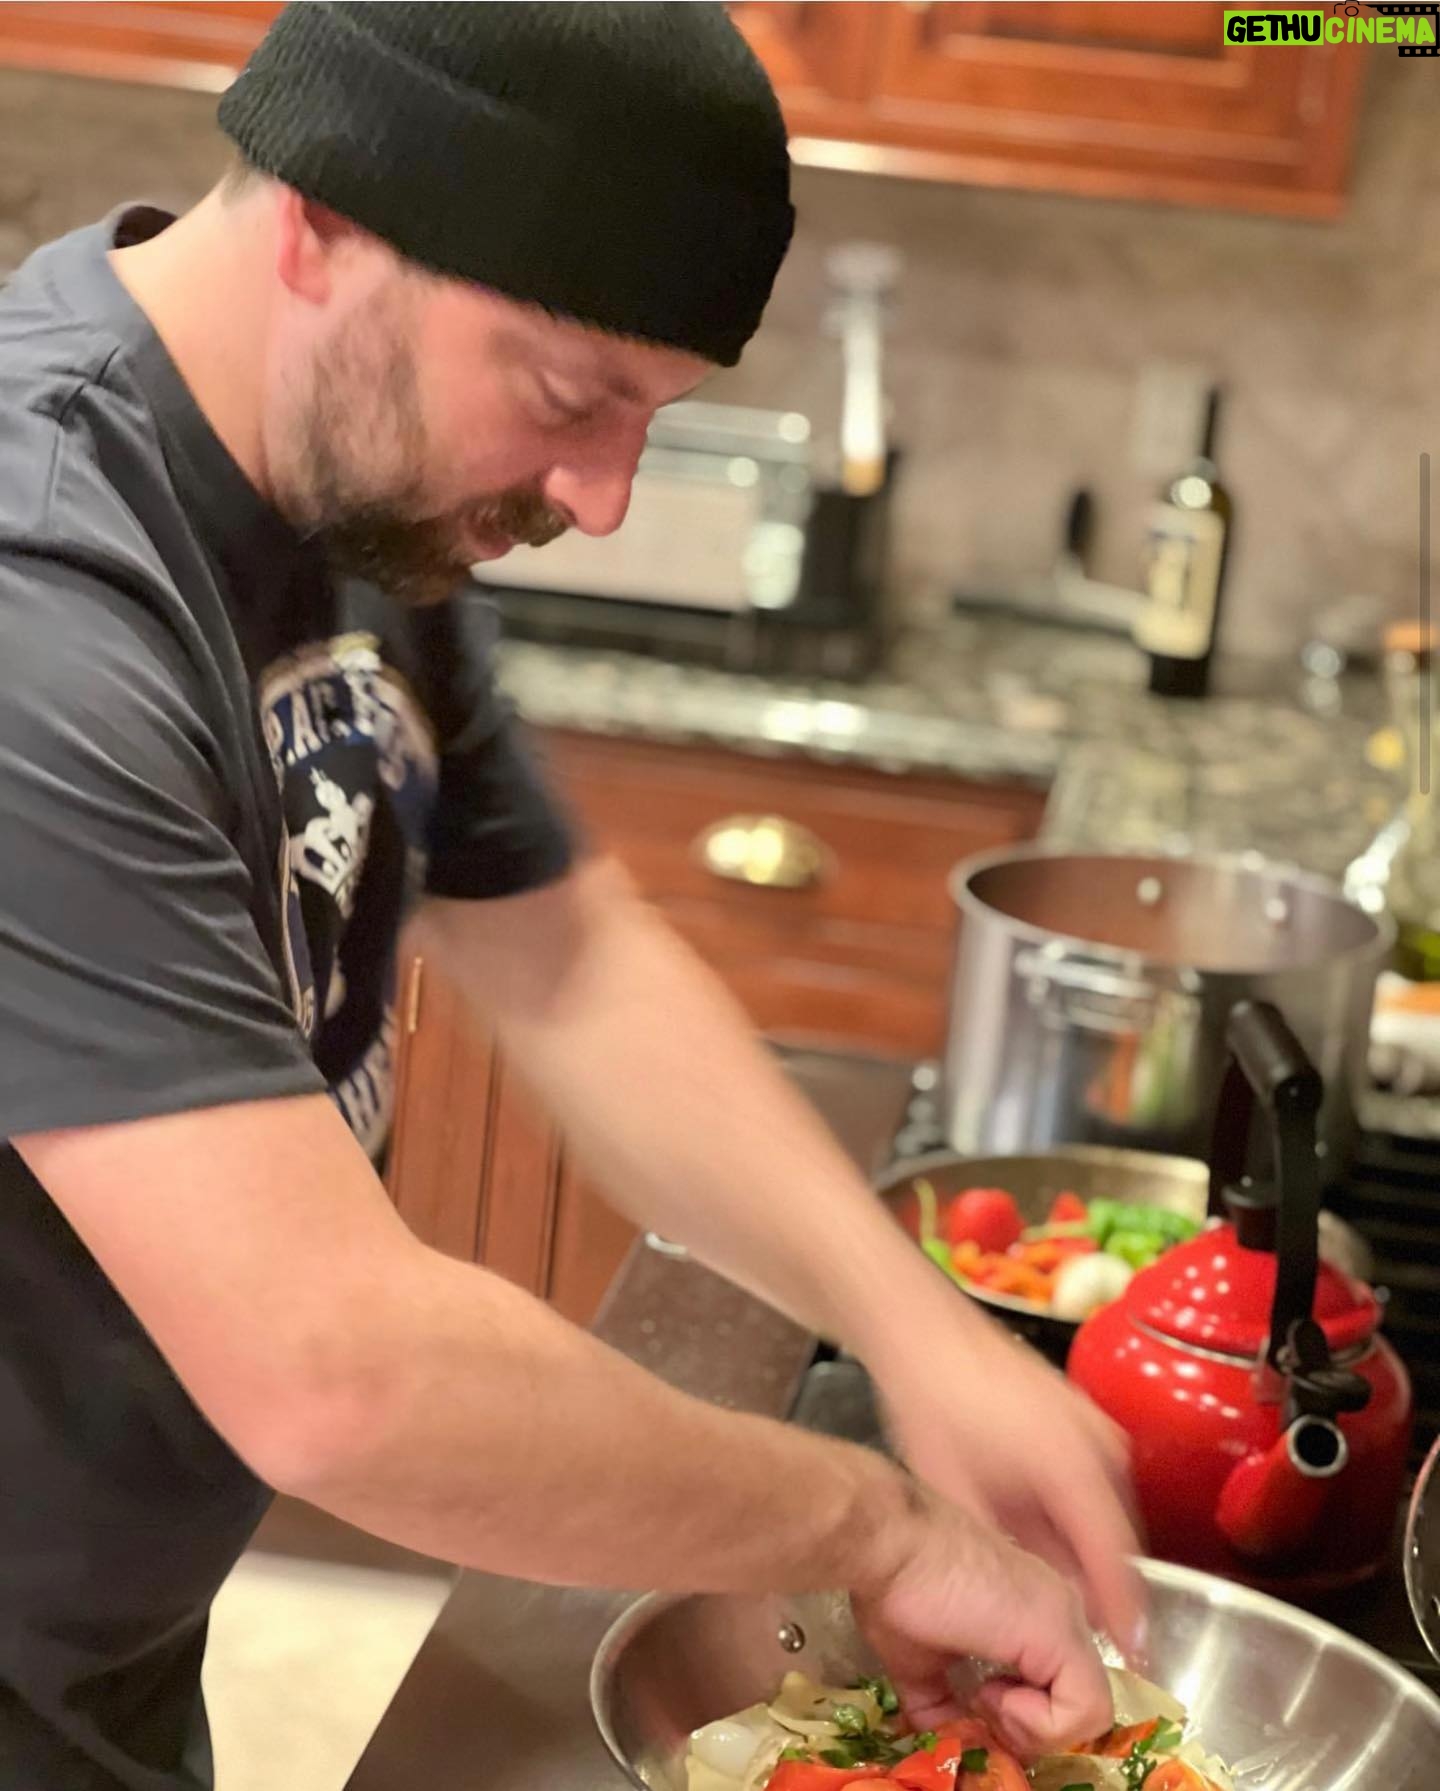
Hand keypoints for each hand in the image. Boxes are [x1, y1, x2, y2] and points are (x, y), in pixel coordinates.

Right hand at [852, 1482, 1111, 1755]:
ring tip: (984, 1694)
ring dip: (1031, 1727)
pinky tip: (992, 1692)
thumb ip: (944, 1704)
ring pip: (1088, 1712)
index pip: (1057, 1691)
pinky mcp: (1061, 1634)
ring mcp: (1066, 1619)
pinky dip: (1038, 1724)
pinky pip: (1086, 1711)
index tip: (975, 1706)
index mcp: (1032, 1616)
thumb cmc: (896, 1587)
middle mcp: (1060, 1612)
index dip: (1020, 1719)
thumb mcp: (922, 1663)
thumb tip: (948, 1744)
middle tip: (980, 1705)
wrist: (888, 1545)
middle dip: (1027, 1728)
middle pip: (1075, 1704)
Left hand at [861, 1296, 1146, 1662]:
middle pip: (1121, 1543)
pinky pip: (1099, 1486)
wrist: (924, 1332)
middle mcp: (1102, 1449)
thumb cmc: (934, 1409)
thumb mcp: (962, 1500)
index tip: (1130, 1665)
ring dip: (1093, 1553)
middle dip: (1107, 1590)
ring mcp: (1098, 1429)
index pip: (1121, 1568)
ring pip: (1111, 1514)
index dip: (1125, 1623)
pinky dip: (1083, 1518)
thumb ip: (1014, 1559)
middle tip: (1085, 1638)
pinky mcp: (1085, 1420)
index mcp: (1077, 1473)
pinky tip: (1047, 1538)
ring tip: (1062, 1597)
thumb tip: (1049, 1609)